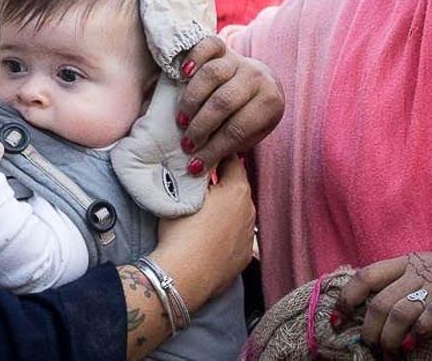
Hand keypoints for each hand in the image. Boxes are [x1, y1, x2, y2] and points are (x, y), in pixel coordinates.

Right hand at [155, 155, 254, 301]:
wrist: (184, 276)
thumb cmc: (181, 232)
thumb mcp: (185, 193)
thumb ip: (197, 175)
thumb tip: (201, 161)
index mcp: (237, 189)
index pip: (231, 160)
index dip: (216, 156)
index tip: (204, 155)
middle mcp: (250, 210)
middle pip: (236, 187)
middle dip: (221, 184)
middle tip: (199, 185)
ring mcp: (248, 235)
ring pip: (237, 213)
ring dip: (224, 209)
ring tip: (202, 214)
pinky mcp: (244, 257)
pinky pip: (235, 237)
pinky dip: (225, 234)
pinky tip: (208, 238)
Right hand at [174, 36, 283, 175]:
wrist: (261, 82)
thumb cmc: (251, 116)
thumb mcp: (250, 134)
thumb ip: (229, 144)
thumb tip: (197, 164)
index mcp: (270, 103)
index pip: (238, 129)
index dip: (214, 148)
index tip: (195, 164)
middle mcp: (257, 78)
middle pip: (224, 102)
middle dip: (202, 127)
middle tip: (186, 144)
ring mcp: (240, 60)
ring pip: (212, 75)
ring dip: (192, 101)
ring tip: (181, 121)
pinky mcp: (224, 48)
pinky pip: (208, 46)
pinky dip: (194, 58)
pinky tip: (182, 74)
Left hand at [333, 249, 431, 354]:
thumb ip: (408, 282)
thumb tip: (376, 308)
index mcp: (410, 261)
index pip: (366, 275)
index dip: (347, 299)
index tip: (337, 320)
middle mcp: (420, 270)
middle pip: (378, 301)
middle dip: (369, 329)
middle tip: (372, 347)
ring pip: (398, 311)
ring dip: (389, 338)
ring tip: (391, 353)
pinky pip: (430, 316)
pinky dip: (417, 333)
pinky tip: (415, 344)